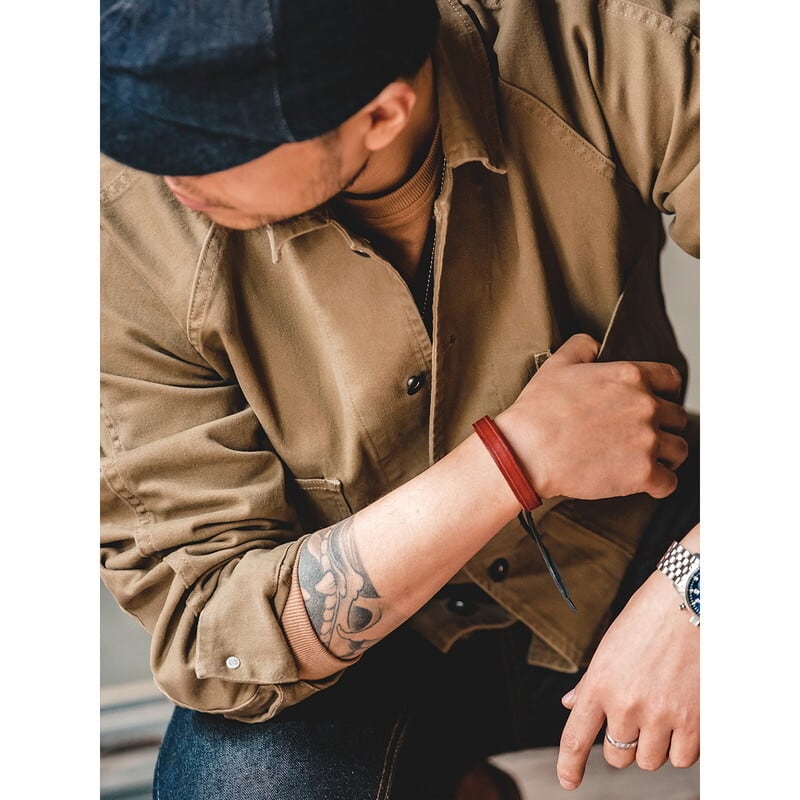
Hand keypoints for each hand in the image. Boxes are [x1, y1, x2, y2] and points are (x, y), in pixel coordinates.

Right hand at [496, 334, 687, 499]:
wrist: (527, 451)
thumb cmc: (538, 411)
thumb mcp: (557, 364)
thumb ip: (582, 346)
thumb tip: (594, 344)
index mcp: (629, 377)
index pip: (671, 380)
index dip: (665, 392)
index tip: (658, 402)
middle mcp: (645, 406)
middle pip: (677, 417)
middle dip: (664, 426)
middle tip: (645, 435)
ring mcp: (647, 441)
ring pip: (679, 450)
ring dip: (666, 455)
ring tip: (650, 459)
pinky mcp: (643, 474)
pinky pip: (669, 482)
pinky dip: (660, 484)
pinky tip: (646, 482)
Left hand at [556, 568, 699, 789]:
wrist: (686, 604)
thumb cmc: (645, 620)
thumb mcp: (608, 647)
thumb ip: (590, 683)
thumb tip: (571, 705)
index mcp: (599, 685)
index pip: (577, 737)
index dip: (569, 765)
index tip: (568, 780)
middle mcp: (626, 706)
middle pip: (618, 757)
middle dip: (623, 745)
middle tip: (635, 719)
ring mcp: (660, 716)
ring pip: (649, 761)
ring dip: (653, 746)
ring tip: (660, 714)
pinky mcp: (693, 721)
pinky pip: (682, 758)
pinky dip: (681, 747)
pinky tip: (681, 721)